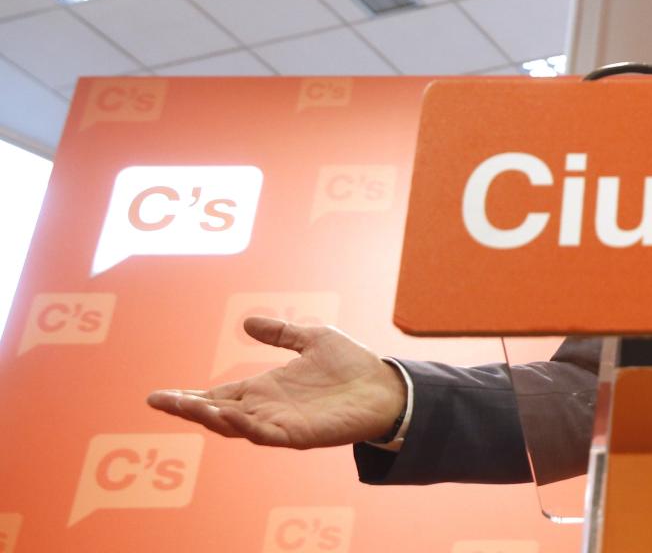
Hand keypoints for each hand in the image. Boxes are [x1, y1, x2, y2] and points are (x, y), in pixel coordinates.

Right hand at [146, 317, 405, 448]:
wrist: (387, 386)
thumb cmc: (351, 366)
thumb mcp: (311, 339)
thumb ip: (280, 333)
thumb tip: (246, 324)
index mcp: (265, 389)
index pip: (218, 396)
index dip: (189, 397)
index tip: (157, 395)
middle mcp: (267, 409)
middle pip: (217, 413)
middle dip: (186, 409)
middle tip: (157, 401)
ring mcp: (280, 424)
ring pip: (234, 426)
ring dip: (209, 418)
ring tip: (184, 407)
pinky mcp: (298, 435)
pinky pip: (265, 435)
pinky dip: (245, 426)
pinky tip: (228, 415)